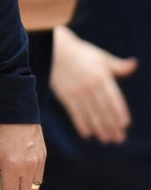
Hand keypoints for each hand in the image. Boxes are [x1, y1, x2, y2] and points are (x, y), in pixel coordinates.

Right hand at [51, 26, 136, 143]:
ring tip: (106, 139)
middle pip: (104, 109)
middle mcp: (90, 86)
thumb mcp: (101, 57)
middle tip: (119, 138)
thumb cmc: (81, 53)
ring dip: (99, 128)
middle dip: (112, 125)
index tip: (125, 124)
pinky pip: (75, 112)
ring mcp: (77, 91)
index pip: (114, 98)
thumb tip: (134, 64)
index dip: (119, 112)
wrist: (55, 49)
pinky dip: (81, 124)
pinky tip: (87, 133)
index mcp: (102, 76)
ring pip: (91, 114)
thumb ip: (118, 66)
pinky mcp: (65, 95)